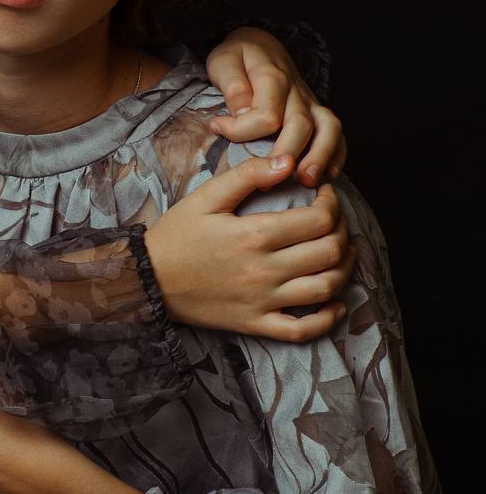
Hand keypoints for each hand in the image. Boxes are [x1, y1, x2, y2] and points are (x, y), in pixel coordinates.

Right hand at [144, 155, 352, 340]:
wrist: (149, 279)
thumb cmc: (177, 235)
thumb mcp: (206, 196)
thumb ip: (248, 175)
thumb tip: (288, 162)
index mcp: (254, 235)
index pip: (318, 220)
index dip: (332, 204)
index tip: (325, 195)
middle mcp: (265, 271)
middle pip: (329, 252)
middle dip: (342, 231)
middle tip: (335, 220)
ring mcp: (263, 301)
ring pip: (326, 289)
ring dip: (344, 269)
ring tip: (342, 252)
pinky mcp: (256, 324)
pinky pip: (303, 331)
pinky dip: (327, 319)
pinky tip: (335, 303)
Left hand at [205, 27, 345, 187]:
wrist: (259, 45)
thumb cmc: (238, 57)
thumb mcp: (224, 60)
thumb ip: (232, 84)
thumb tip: (242, 111)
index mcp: (272, 77)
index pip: (266, 114)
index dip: (240, 130)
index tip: (217, 128)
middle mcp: (296, 91)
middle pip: (301, 125)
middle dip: (287, 155)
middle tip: (269, 182)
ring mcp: (310, 102)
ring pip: (328, 129)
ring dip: (320, 157)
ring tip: (306, 182)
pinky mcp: (316, 112)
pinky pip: (336, 133)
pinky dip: (337, 154)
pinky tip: (327, 176)